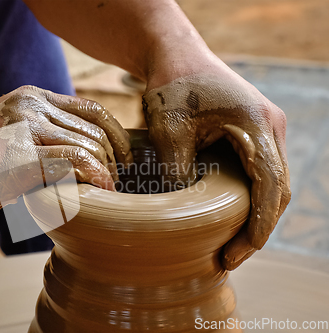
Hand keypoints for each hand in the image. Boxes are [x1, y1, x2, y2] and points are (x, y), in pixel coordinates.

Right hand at [0, 86, 131, 228]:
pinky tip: (100, 190)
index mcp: (31, 98)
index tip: (125, 156)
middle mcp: (31, 106)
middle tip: (114, 180)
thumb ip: (42, 135)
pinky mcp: (20, 155)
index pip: (92, 108)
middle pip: (95, 129)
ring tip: (105, 189)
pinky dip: (95, 177)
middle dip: (113, 158)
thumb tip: (84, 156)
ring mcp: (24, 127)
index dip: (117, 133)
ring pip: (88, 145)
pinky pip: (74, 162)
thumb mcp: (9, 133)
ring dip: (105, 171)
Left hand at [143, 68, 290, 269]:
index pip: (271, 186)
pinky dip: (249, 197)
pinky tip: (229, 216)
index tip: (240, 252)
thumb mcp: (169, 132)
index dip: (260, 225)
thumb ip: (179, 173)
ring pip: (271, 183)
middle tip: (230, 257)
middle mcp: (271, 127)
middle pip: (278, 189)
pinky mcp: (253, 132)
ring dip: (255, 215)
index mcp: (258, 124)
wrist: (175, 56)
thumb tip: (182, 216)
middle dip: (258, 227)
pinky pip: (259, 171)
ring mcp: (265, 129)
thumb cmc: (171, 87)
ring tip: (230, 245)